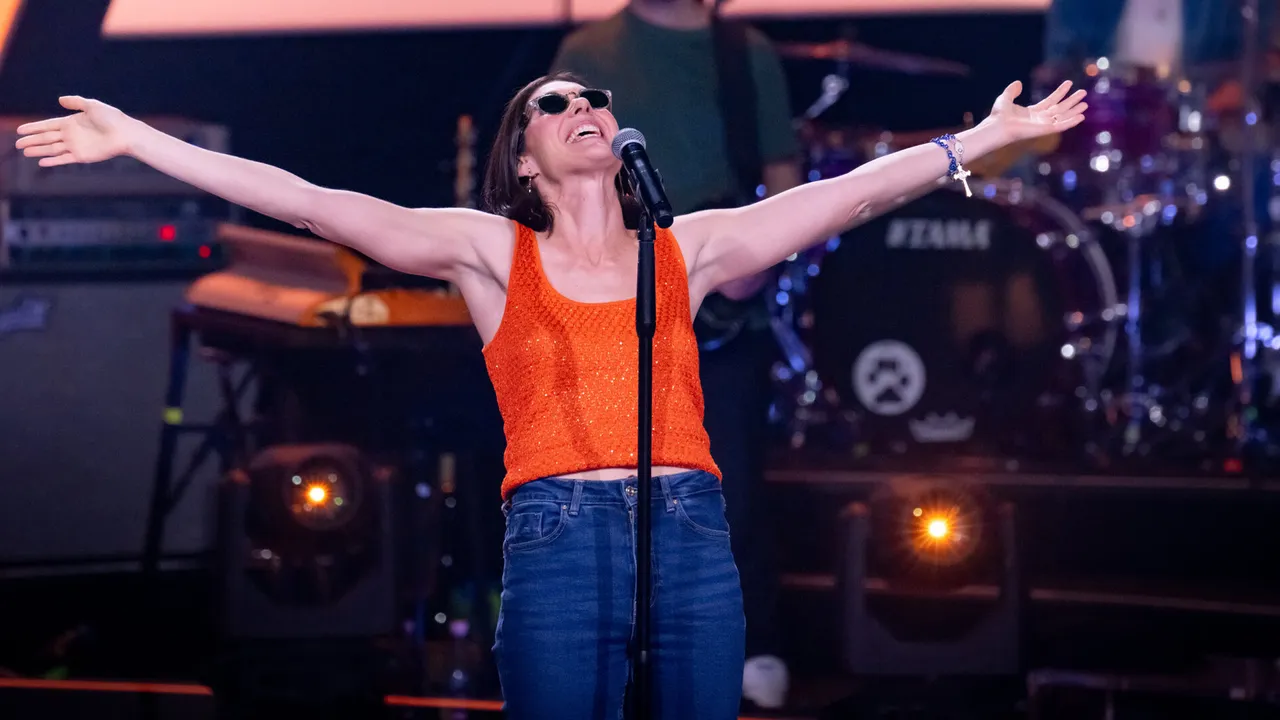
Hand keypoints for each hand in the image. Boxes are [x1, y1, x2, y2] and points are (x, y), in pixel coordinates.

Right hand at [14, 96, 139, 166]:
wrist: (125, 134)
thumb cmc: (112, 118)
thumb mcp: (92, 106)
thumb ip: (76, 102)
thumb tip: (59, 99)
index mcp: (71, 122)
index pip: (48, 125)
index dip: (34, 127)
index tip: (20, 130)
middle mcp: (71, 135)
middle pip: (46, 138)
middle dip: (32, 140)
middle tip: (17, 143)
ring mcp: (75, 146)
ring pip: (52, 149)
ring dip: (38, 150)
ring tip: (24, 152)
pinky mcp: (81, 156)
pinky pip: (63, 159)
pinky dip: (53, 161)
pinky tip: (41, 162)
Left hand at [983, 80, 1086, 142]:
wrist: (998, 126)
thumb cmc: (999, 115)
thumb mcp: (1005, 98)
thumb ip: (1012, 90)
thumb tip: (1018, 82)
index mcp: (1032, 112)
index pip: (1050, 101)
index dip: (1060, 92)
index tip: (1069, 83)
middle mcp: (1039, 119)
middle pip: (1059, 109)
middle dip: (1071, 101)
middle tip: (1083, 92)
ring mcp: (1043, 125)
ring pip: (1063, 117)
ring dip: (1074, 111)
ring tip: (1085, 104)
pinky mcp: (1045, 130)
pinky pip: (1061, 126)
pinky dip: (1071, 121)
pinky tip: (1081, 116)